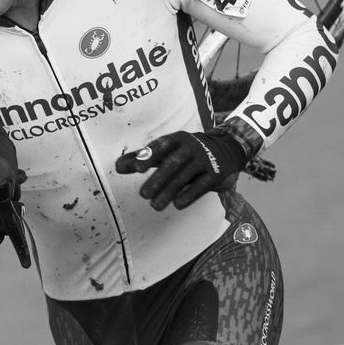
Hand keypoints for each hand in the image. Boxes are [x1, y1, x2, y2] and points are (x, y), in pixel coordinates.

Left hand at [115, 130, 248, 210]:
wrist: (226, 148)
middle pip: (172, 163)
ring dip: (168, 191)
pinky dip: (189, 195)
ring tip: (155, 205)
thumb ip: (143, 158)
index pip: (161, 145)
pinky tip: (177, 205)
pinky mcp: (217, 173)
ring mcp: (205, 159)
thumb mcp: (167, 150)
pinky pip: (202, 185)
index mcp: (177, 139)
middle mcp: (191, 146)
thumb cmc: (186, 151)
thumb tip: (117, 167)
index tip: (137, 168)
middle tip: (143, 195)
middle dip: (157, 179)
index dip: (149, 155)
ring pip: (185, 176)